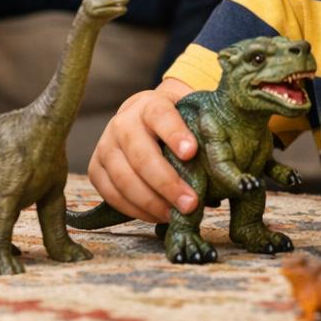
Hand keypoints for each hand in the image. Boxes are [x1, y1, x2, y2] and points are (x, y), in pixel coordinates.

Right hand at [87, 80, 198, 222]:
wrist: (142, 116)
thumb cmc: (175, 119)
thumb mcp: (189, 113)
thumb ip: (204, 129)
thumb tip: (225, 164)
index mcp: (149, 104)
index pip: (161, 117)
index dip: (175, 134)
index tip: (192, 152)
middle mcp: (123, 123)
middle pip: (141, 155)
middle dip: (167, 183)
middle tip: (191, 203)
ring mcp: (105, 146)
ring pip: (124, 179)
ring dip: (152, 202)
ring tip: (176, 216)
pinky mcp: (96, 169)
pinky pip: (112, 195)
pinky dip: (135, 210)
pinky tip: (157, 216)